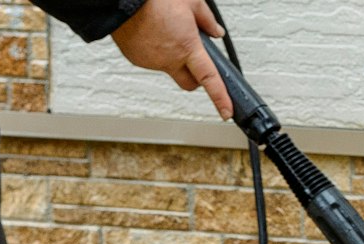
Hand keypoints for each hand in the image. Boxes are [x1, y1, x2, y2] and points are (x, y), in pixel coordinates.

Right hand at [111, 0, 233, 117]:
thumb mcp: (190, 1)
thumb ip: (207, 20)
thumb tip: (216, 32)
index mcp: (187, 47)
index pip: (209, 79)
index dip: (220, 98)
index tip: (226, 112)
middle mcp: (169, 59)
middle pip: (189, 83)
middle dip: (195, 78)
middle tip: (195, 61)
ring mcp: (151, 62)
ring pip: (169, 69)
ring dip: (172, 59)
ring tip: (165, 31)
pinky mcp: (136, 59)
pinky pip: (151, 61)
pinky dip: (155, 52)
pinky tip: (151, 33)